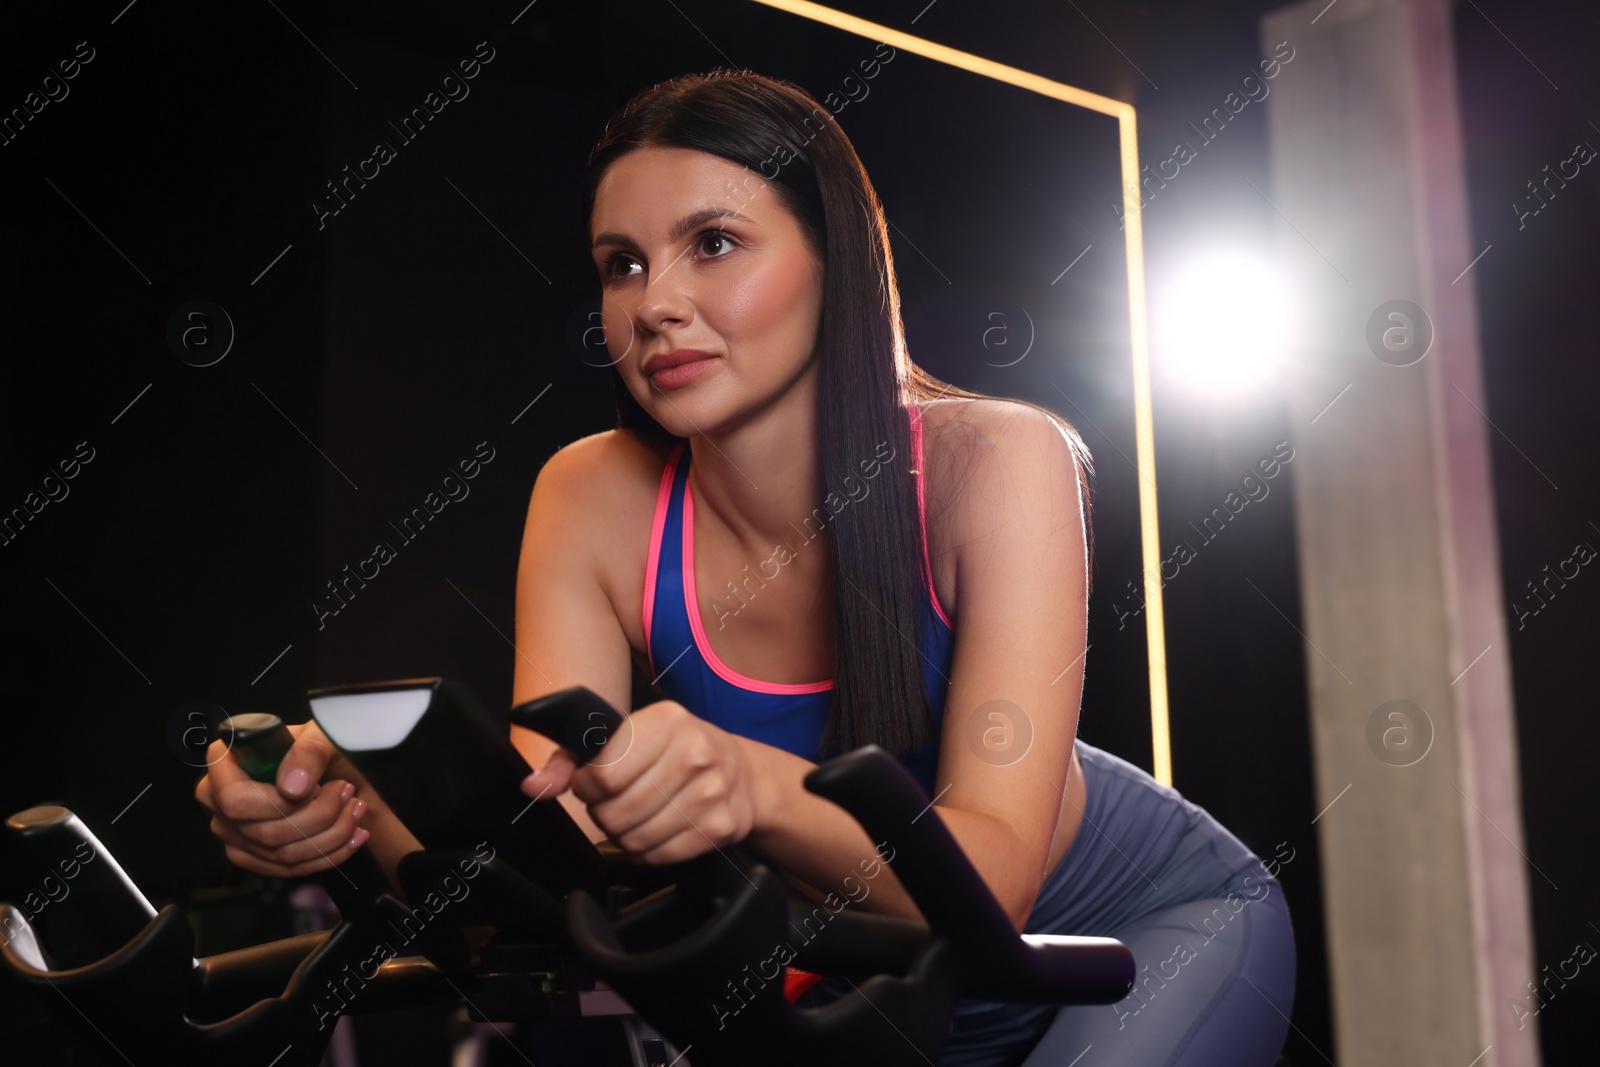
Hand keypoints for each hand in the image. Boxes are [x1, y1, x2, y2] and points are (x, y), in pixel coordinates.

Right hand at [194, 720, 370, 877]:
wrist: (333, 772)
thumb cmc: (319, 750)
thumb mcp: (322, 734)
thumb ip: (309, 750)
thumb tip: (293, 786)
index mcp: (224, 763)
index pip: (235, 799)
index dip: (280, 801)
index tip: (316, 787)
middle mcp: (219, 801)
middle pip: (266, 832)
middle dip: (320, 815)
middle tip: (347, 792)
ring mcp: (234, 834)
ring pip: (284, 854)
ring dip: (332, 834)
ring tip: (355, 808)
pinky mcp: (254, 857)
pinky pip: (291, 869)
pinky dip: (331, 854)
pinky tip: (354, 833)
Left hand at [518, 700, 759, 865]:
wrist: (743, 774)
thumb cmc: (675, 751)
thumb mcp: (628, 737)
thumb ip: (572, 757)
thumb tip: (534, 785)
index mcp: (667, 721)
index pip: (605, 773)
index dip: (587, 786)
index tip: (593, 783)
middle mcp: (694, 752)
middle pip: (616, 810)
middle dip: (604, 813)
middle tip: (615, 802)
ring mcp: (712, 792)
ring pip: (635, 838)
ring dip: (623, 834)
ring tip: (635, 816)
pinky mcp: (721, 827)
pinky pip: (659, 856)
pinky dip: (647, 851)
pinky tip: (655, 831)